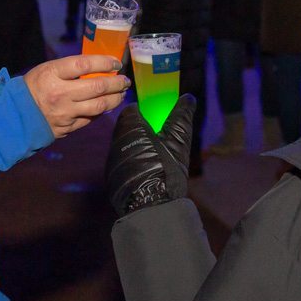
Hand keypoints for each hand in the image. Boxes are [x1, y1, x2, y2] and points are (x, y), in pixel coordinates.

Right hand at [24, 54, 128, 137]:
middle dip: (116, 83)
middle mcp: (60, 93)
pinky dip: (101, 111)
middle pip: (97, 87)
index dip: (104, 62)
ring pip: (99, 106)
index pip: (84, 65)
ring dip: (114, 99)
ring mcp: (65, 112)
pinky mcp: (67, 127)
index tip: (116, 63)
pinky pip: (90, 119)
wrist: (15, 115)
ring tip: (121, 93)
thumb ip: (69, 69)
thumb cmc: (33, 87)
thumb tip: (97, 67)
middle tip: (124, 80)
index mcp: (52, 74)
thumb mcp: (46, 70)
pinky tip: (106, 106)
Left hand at [104, 94, 196, 216]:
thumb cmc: (165, 165)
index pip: (132, 109)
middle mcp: (116, 141)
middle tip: (160, 134)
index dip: (144, 109)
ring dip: (137, 146)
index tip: (156, 113)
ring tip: (156, 153)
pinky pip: (122, 163)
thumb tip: (188, 98)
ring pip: (124, 145)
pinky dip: (133, 162)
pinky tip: (148, 169)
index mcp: (130, 127)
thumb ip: (182, 113)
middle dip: (141, 128)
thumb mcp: (179, 136)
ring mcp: (112, 160)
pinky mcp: (112, 177)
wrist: (151, 202)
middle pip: (127, 127)